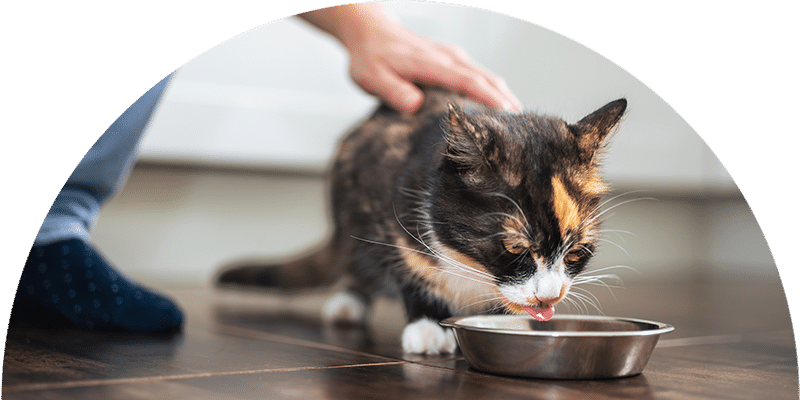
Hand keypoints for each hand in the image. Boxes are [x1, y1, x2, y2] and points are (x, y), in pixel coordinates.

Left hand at [299, 4, 521, 113]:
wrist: (371, 32)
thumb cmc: (370, 57)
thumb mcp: (371, 77)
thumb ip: (392, 90)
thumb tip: (415, 105)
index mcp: (430, 62)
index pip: (466, 80)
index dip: (487, 98)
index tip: (507, 116)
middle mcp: (448, 56)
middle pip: (486, 78)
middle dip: (506, 102)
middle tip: (523, 131)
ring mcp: (454, 57)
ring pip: (488, 76)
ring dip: (505, 97)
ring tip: (520, 125)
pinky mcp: (454, 60)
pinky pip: (481, 75)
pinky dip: (496, 91)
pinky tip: (503, 109)